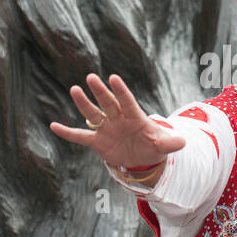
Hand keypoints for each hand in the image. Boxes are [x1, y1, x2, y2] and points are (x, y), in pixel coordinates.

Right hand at [49, 73, 185, 172]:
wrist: (142, 158)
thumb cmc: (153, 146)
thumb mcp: (163, 145)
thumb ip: (170, 143)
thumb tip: (183, 142)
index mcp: (134, 117)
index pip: (127, 102)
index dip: (121, 91)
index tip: (113, 78)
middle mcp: (118, 119)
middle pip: (108, 103)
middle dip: (100, 92)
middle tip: (91, 78)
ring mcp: (106, 129)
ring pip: (93, 114)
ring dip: (84, 103)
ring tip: (74, 89)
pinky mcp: (97, 141)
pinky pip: (80, 136)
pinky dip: (68, 132)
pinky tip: (54, 126)